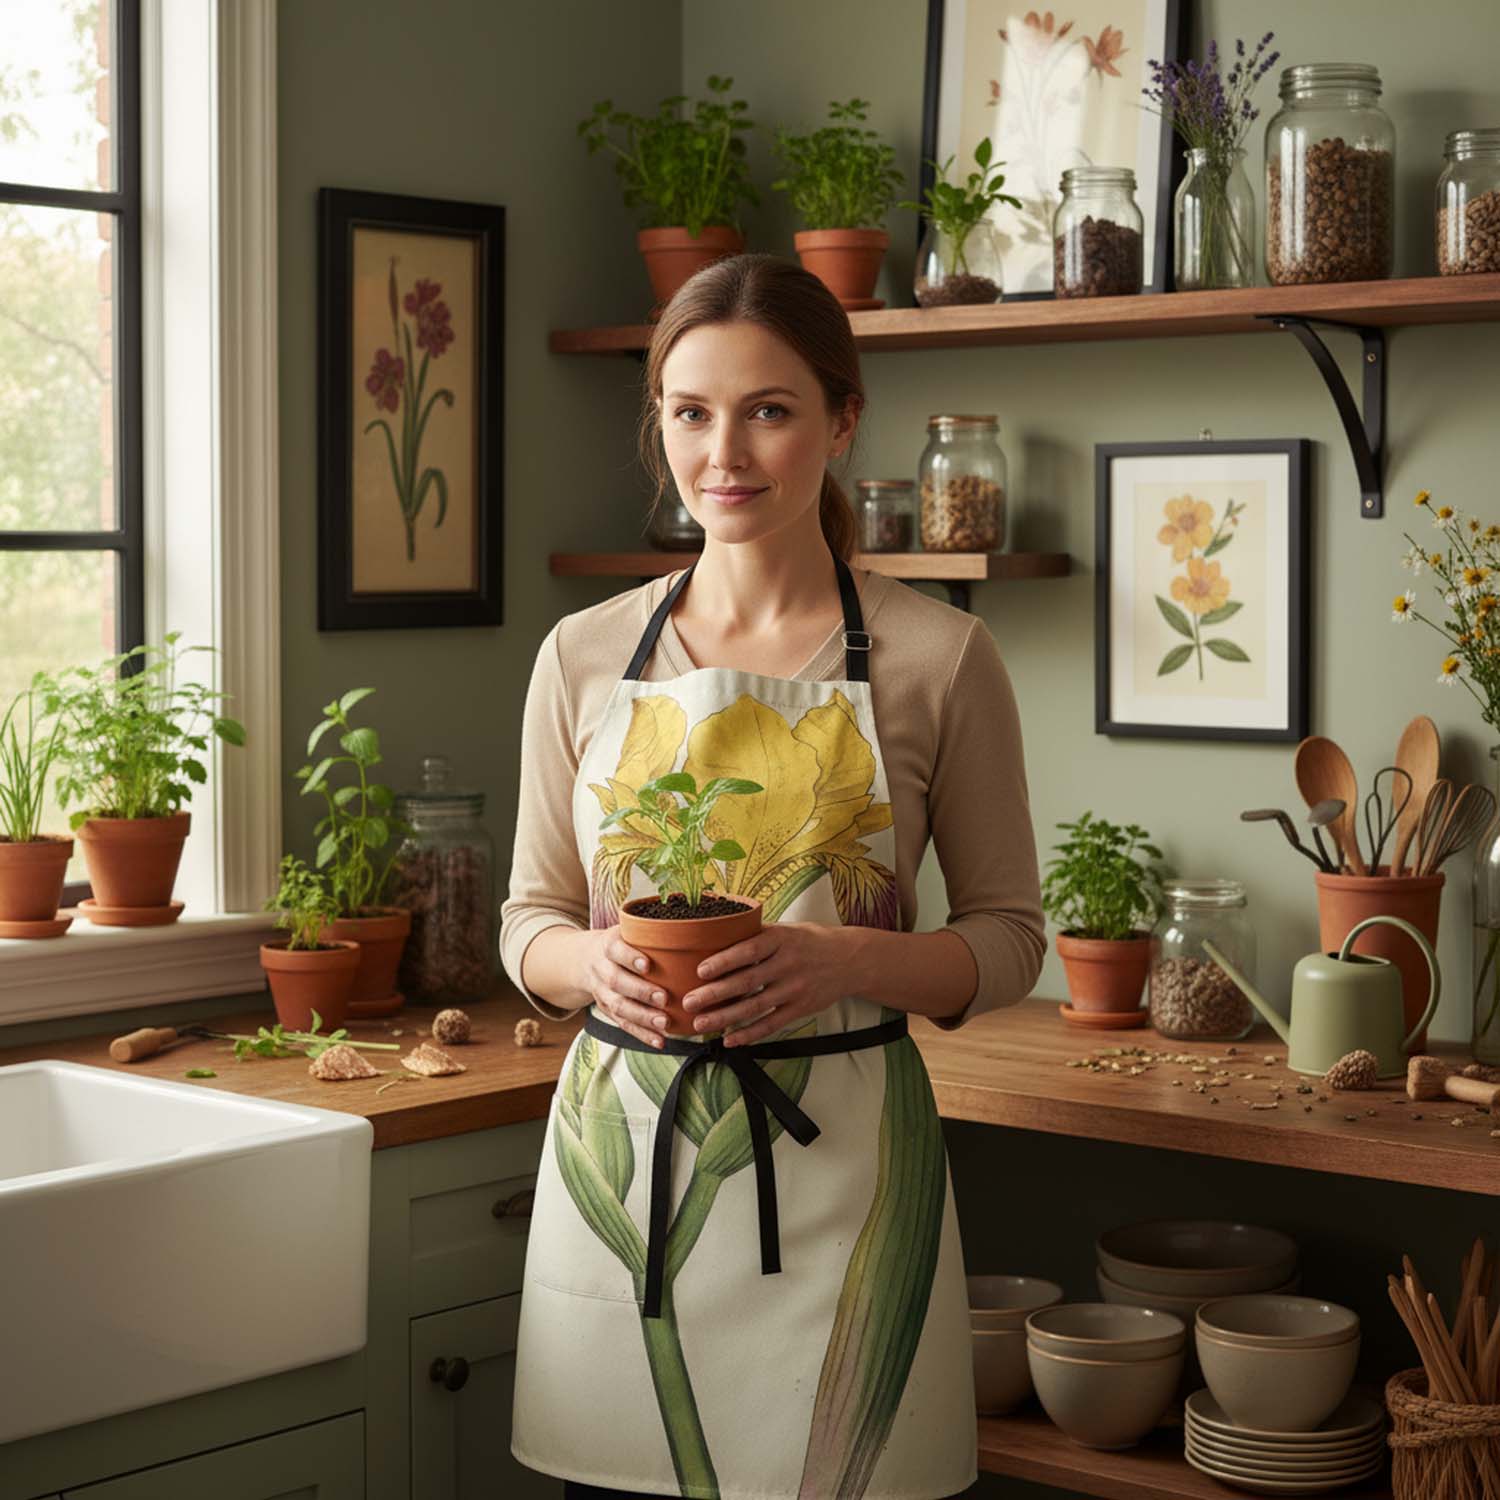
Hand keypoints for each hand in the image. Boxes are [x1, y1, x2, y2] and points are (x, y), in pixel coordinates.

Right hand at [575, 926, 669, 1048]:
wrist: (584, 959)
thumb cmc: (621, 943)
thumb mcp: (626, 930)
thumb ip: (650, 932)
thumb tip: (692, 930)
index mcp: (608, 945)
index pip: (616, 950)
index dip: (630, 957)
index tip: (648, 964)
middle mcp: (601, 968)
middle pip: (617, 981)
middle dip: (640, 991)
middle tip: (664, 998)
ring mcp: (602, 991)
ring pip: (619, 1006)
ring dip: (642, 1017)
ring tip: (665, 1023)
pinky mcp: (607, 1010)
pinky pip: (623, 1024)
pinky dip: (642, 1035)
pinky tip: (660, 1041)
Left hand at [680, 922, 852, 1045]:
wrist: (850, 959)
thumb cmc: (809, 941)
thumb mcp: (786, 929)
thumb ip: (757, 934)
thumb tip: (717, 933)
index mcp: (781, 939)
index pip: (749, 950)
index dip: (724, 960)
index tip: (700, 970)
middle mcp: (788, 964)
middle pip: (747, 981)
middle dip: (715, 994)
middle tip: (689, 1002)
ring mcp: (795, 988)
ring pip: (756, 1007)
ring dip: (726, 1018)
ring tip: (701, 1024)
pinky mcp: (801, 1008)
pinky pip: (772, 1024)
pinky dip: (750, 1034)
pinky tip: (730, 1040)